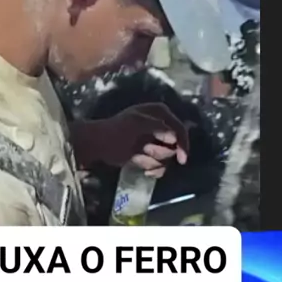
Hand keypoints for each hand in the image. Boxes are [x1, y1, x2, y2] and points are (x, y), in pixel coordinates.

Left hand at [70, 103, 188, 174]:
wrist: (99, 144)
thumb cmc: (116, 130)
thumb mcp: (136, 123)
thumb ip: (157, 127)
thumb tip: (174, 137)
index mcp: (159, 113)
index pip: (179, 128)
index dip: (183, 143)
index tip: (182, 159)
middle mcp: (161, 126)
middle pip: (176, 146)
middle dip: (160, 153)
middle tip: (145, 150)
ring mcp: (156, 141)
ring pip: (168, 158)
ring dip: (153, 160)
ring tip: (138, 155)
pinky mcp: (150, 154)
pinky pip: (161, 166)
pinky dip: (153, 169)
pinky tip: (143, 168)